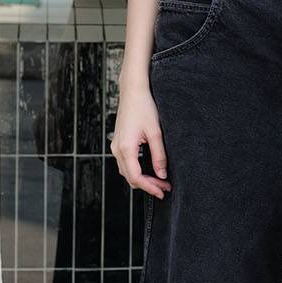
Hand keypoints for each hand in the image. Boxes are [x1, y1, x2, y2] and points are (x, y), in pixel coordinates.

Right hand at [111, 81, 171, 198]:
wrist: (133, 91)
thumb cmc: (144, 107)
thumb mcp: (156, 132)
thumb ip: (159, 155)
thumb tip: (162, 174)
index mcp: (126, 148)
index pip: (136, 177)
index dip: (150, 187)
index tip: (163, 191)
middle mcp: (117, 149)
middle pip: (130, 177)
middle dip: (148, 185)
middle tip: (165, 187)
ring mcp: (116, 146)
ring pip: (127, 171)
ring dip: (142, 179)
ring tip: (159, 181)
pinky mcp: (118, 143)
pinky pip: (125, 163)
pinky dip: (136, 170)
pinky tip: (149, 170)